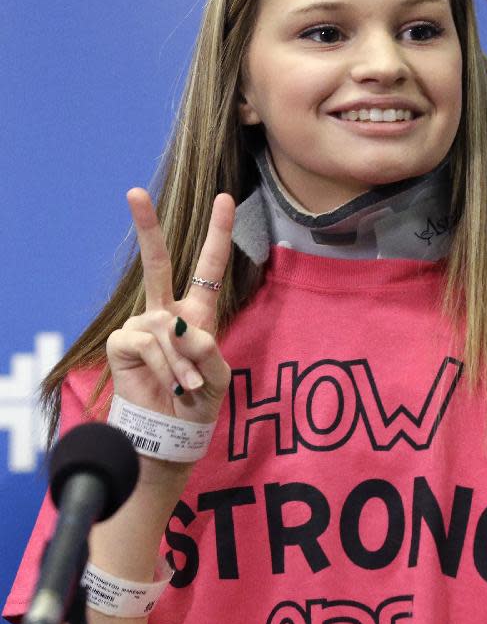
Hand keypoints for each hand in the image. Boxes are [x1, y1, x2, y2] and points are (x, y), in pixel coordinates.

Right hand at [106, 188, 234, 427]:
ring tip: (186, 387)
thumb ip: (206, 349)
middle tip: (133, 192)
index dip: (218, 232)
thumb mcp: (217, 375)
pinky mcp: (122, 342)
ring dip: (182, 362)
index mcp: (197, 312)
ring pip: (166, 327)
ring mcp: (142, 325)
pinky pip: (149, 342)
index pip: (208, 266)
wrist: (172, 431)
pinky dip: (166, 366)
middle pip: (157, 262)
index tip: (226, 198)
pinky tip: (168, 385)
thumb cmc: (197, 401)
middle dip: (146, 227)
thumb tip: (177, 325)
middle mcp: (167, 312)